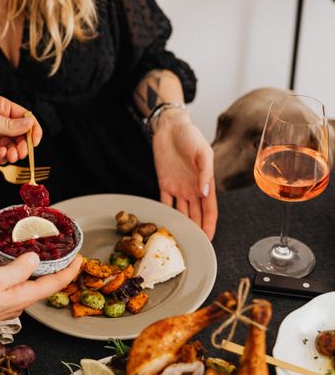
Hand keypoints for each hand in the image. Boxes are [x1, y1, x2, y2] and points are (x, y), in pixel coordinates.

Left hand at [0, 95, 42, 166]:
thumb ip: (8, 124)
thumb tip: (29, 123)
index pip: (23, 117)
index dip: (32, 128)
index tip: (35, 140)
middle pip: (20, 135)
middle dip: (24, 144)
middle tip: (22, 151)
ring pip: (12, 148)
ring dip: (15, 152)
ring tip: (11, 155)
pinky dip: (3, 158)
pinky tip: (0, 155)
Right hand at [0, 229, 82, 333]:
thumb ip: (17, 269)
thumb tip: (34, 259)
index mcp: (20, 297)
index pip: (53, 284)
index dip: (69, 271)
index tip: (79, 258)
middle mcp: (13, 298)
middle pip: (34, 277)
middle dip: (41, 258)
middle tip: (49, 242)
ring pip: (11, 269)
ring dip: (9, 251)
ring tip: (8, 233)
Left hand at [152, 110, 217, 238]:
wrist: (170, 128)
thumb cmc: (191, 136)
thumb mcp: (203, 152)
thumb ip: (205, 173)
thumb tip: (205, 192)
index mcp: (205, 183)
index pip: (209, 210)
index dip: (209, 225)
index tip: (208, 240)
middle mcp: (192, 189)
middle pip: (196, 215)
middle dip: (196, 231)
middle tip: (194, 246)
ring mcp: (178, 188)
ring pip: (181, 212)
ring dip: (182, 225)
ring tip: (179, 239)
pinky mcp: (164, 183)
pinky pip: (165, 202)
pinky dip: (166, 213)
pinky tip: (164, 224)